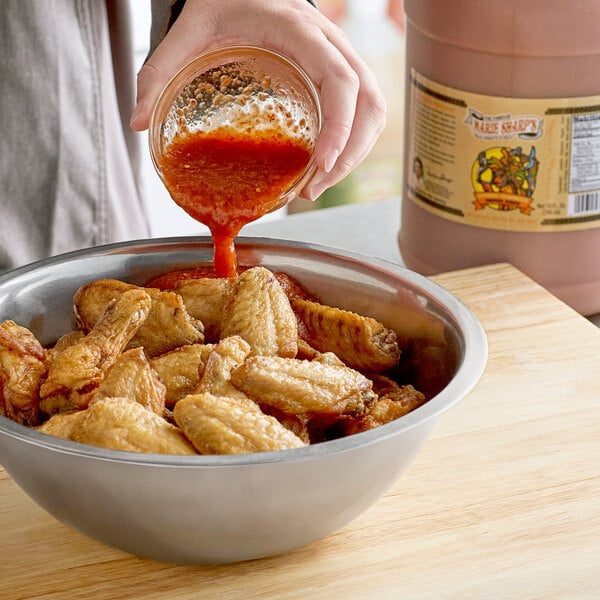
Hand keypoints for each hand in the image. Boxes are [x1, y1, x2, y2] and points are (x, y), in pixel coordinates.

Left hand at [130, 0, 385, 200]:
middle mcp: (332, 44)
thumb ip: (159, 72)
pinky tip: (326, 164)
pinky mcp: (341, 72)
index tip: (320, 165)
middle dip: (348, 154)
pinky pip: (366, 110)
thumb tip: (137, 122)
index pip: (341, 82)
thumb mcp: (189, 29)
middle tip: (313, 189)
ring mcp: (342, 57)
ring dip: (355, 152)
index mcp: (301, 32)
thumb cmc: (225, 1)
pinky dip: (354, 142)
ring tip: (319, 184)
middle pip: (370, 103)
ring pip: (375, 109)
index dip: (340, 128)